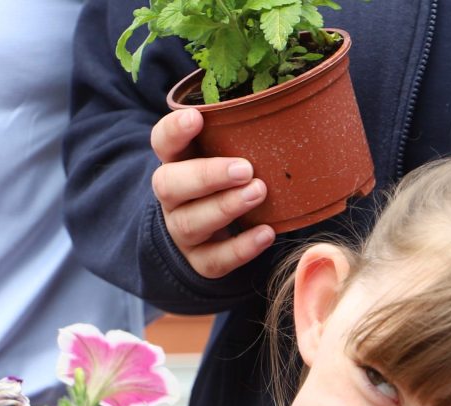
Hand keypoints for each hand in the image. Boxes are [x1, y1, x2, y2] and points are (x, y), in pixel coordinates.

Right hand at [151, 107, 276, 277]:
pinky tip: (267, 233)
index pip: (162, 142)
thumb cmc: (227, 180)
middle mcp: (172, 197)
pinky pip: (214, 260)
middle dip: (207, 176)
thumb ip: (241, 134)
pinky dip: (241, 248)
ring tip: (259, 193)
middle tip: (245, 168)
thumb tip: (288, 100)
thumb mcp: (226, 153)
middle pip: (169, 185)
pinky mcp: (200, 260)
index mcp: (176, 162)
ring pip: (190, 223)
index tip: (196, 118)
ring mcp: (182, 230)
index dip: (174, 131)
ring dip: (225, 208)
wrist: (210, 233)